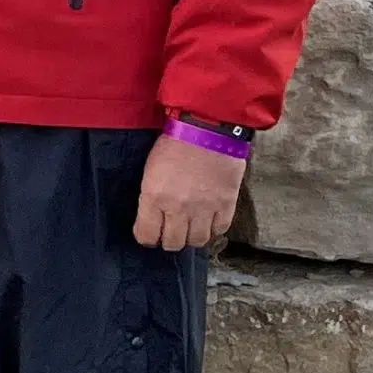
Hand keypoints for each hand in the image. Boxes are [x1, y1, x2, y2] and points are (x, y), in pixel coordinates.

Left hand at [134, 133, 245, 250]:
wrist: (208, 128)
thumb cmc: (174, 144)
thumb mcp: (150, 171)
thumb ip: (150, 198)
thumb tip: (151, 218)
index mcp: (154, 197)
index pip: (147, 236)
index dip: (146, 237)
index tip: (149, 232)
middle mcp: (179, 208)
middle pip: (172, 244)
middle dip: (168, 240)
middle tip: (170, 230)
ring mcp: (204, 208)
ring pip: (197, 241)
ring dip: (191, 237)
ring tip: (189, 227)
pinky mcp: (226, 204)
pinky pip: (219, 230)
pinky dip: (213, 228)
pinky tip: (208, 219)